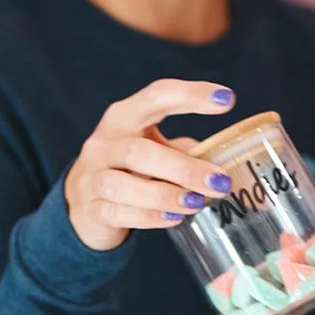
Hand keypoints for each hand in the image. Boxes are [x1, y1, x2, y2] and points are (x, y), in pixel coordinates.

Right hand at [63, 79, 238, 250]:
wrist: (83, 201)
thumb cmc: (130, 168)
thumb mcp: (154, 149)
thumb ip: (185, 151)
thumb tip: (232, 164)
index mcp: (124, 116)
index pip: (157, 96)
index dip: (191, 95)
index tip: (228, 99)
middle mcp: (104, 142)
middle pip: (139, 151)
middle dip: (184, 168)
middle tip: (219, 182)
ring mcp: (93, 176)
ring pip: (123, 185)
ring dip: (165, 195)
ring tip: (196, 203)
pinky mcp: (92, 209)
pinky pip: (119, 213)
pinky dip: (150, 217)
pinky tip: (174, 218)